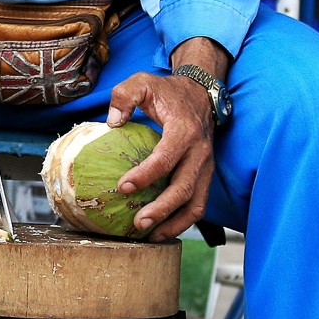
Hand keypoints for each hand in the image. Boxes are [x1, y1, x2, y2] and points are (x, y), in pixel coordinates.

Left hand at [103, 38, 226, 241]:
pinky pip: (198, 204)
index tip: (122, 187)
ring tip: (151, 237)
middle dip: (162, 210)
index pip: (165, 159)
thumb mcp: (143, 82)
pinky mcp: (205, 176)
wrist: (201, 94)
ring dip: (175, 223)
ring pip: (196, 203)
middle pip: (184, 188)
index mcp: (184, 132)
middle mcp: (200, 153)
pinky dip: (182, 221)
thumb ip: (124, 96)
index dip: (144, 176)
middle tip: (138, 224)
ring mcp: (206, 167)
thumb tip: (112, 121)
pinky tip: (162, 231)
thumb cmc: (168, 92)